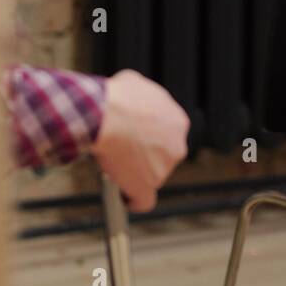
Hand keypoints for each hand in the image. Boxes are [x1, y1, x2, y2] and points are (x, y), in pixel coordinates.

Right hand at [91, 70, 189, 212]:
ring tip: (112, 163)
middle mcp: (176, 146)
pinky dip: (133, 201)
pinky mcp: (146, 186)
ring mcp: (163, 168)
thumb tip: (135, 97)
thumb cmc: (119, 98)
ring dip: (135, 172)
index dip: (149, 137)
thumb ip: (144, 99)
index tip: (136, 139)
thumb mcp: (137, 85)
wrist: (107, 115)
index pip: (167, 135)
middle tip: (122, 151)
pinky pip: (144, 201)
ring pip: (150, 175)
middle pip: (161, 156)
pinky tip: (125, 199)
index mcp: (178, 122)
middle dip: (144, 155)